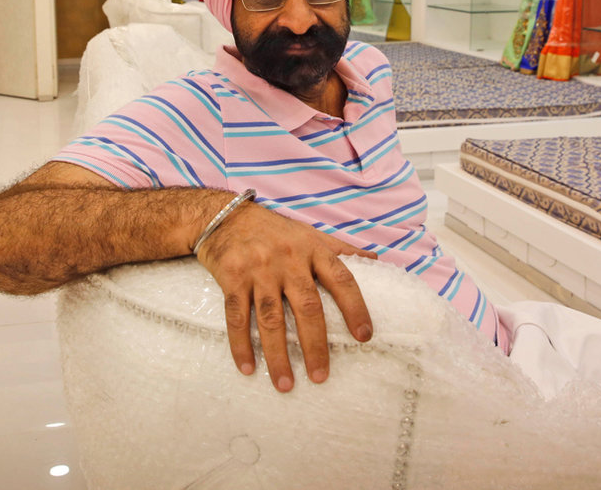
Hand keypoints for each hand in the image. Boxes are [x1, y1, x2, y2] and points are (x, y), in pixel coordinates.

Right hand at [195, 201, 380, 391]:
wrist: (224, 216)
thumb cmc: (275, 230)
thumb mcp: (310, 233)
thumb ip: (341, 249)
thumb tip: (376, 261)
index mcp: (313, 249)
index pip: (341, 280)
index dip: (355, 308)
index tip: (364, 337)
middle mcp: (288, 260)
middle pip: (306, 307)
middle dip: (315, 345)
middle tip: (321, 376)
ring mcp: (258, 270)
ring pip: (271, 319)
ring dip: (278, 355)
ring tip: (285, 384)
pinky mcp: (231, 279)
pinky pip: (236, 318)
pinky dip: (241, 345)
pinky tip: (248, 368)